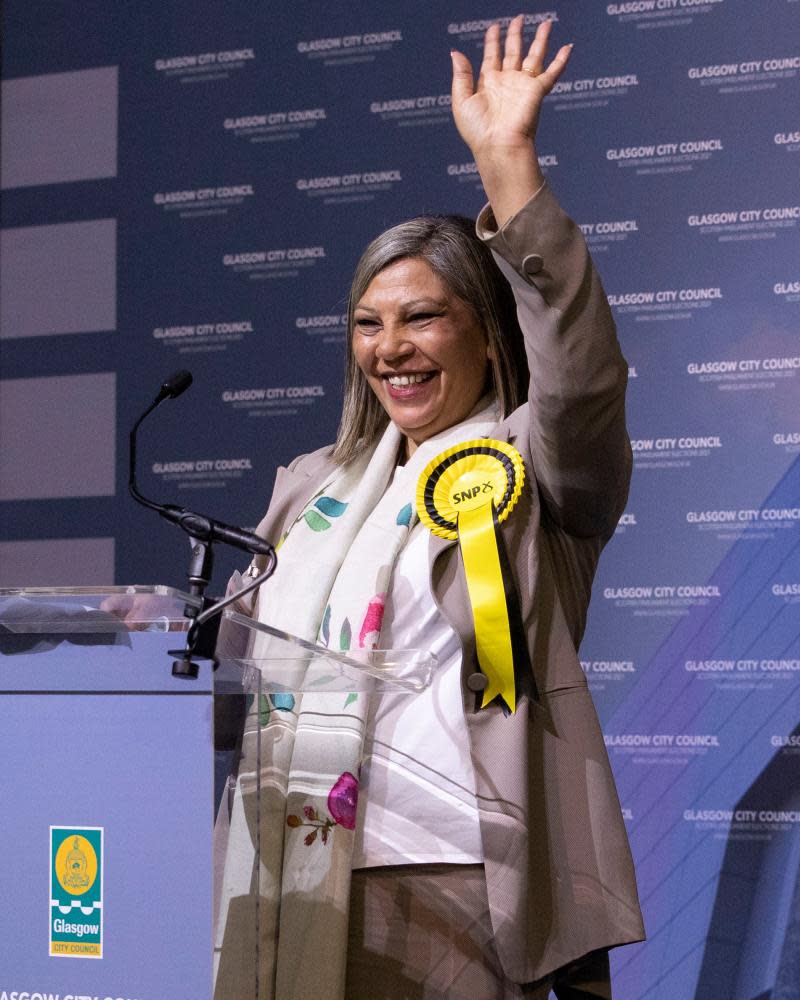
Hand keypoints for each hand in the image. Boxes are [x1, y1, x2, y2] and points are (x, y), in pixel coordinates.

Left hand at [450, 16, 571, 223]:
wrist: (498, 146)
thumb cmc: (478, 131)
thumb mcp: (461, 101)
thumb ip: (460, 75)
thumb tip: (455, 52)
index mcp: (488, 84)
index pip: (492, 56)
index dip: (492, 41)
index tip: (494, 27)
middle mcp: (507, 83)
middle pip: (513, 52)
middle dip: (515, 35)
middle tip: (518, 18)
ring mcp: (523, 86)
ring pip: (534, 56)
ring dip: (540, 40)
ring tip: (545, 24)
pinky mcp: (537, 91)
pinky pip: (552, 72)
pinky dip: (561, 61)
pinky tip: (568, 47)